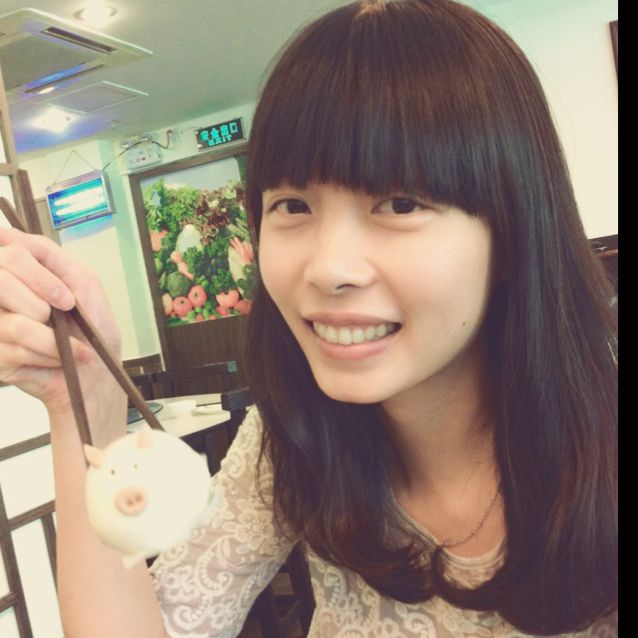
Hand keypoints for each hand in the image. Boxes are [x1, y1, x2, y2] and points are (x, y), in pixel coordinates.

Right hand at [0, 228, 122, 417]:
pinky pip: (15, 348)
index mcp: (17, 277)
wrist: (97, 374)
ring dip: (51, 336)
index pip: (8, 255)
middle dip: (43, 304)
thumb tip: (4, 232)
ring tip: (64, 343)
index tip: (67, 299)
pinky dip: (46, 353)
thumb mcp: (81, 281)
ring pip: (13, 322)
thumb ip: (46, 253)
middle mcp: (1, 300)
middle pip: (1, 282)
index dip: (40, 277)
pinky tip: (55, 359)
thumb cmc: (92, 330)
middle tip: (63, 317)